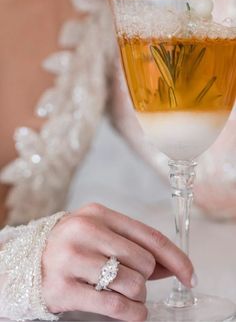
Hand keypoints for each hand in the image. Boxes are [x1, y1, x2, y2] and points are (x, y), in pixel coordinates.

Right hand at [42, 203, 193, 320]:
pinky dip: (133, 313)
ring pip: (132, 283)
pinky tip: (132, 311)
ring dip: (138, 295)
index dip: (176, 257)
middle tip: (134, 280)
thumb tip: (172, 266)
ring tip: (127, 293)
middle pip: (144, 261)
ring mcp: (71, 258)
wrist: (30, 261)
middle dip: (147, 277)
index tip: (189, 275)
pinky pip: (116, 306)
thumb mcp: (103, 237)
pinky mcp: (63, 288)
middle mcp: (84, 231)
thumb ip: (136, 248)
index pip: (149, 235)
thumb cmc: (74, 247)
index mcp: (98, 214)